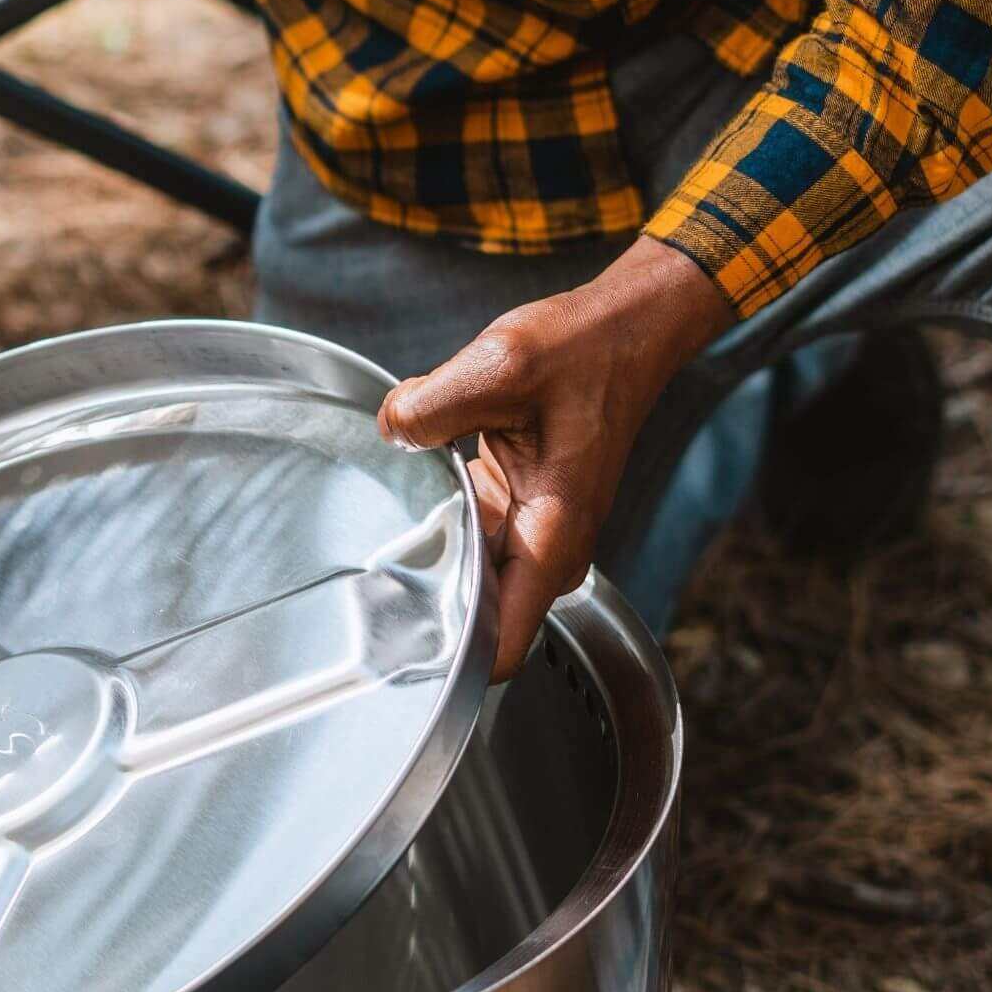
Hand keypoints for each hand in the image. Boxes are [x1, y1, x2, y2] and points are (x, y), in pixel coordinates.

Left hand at [377, 236, 732, 680]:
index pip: (503, 643)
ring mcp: (535, 527)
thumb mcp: (500, 365)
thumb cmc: (583, 350)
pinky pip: (470, 530)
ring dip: (431, 552)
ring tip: (382, 536)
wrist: (625, 329)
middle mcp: (548, 544)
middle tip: (365, 596)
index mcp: (550, 532)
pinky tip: (413, 482)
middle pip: (478, 614)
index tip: (399, 658)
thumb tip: (392, 430)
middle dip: (427, 606)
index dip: (452, 662)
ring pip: (469, 570)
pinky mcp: (519, 503)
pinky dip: (442, 514)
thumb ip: (434, 405)